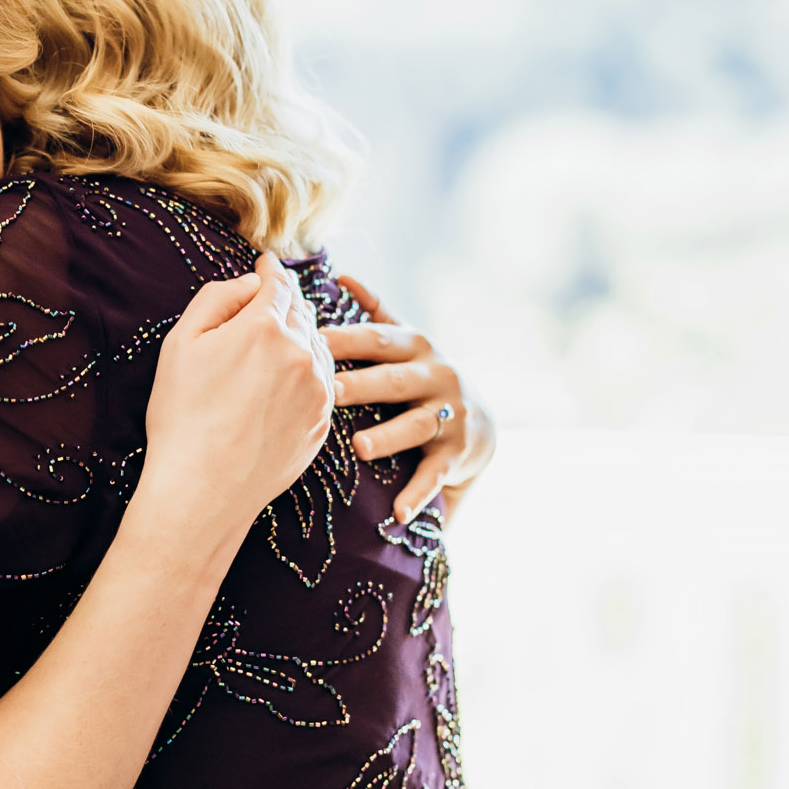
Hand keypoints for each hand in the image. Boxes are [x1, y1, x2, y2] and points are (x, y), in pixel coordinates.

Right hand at [139, 256, 336, 539]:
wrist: (203, 489)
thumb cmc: (182, 416)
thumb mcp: (181, 344)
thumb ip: (217, 298)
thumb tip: (252, 284)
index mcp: (264, 327)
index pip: (276, 283)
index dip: (270, 270)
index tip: (266, 263)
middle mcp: (301, 353)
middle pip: (300, 312)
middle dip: (284, 302)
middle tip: (269, 300)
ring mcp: (318, 389)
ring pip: (316, 346)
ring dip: (299, 336)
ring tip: (276, 343)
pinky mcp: (323, 422)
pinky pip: (322, 382)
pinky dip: (308, 371)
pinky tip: (285, 381)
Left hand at [321, 274, 496, 521]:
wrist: (483, 425)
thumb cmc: (425, 381)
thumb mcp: (409, 343)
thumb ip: (377, 313)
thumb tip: (343, 276)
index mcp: (416, 347)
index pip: (375, 338)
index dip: (343, 338)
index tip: (306, 340)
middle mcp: (437, 375)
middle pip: (393, 379)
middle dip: (359, 384)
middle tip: (326, 391)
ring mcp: (451, 414)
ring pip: (416, 425)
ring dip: (387, 437)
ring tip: (359, 447)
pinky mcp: (459, 453)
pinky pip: (435, 475)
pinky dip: (417, 494)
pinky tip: (397, 512)